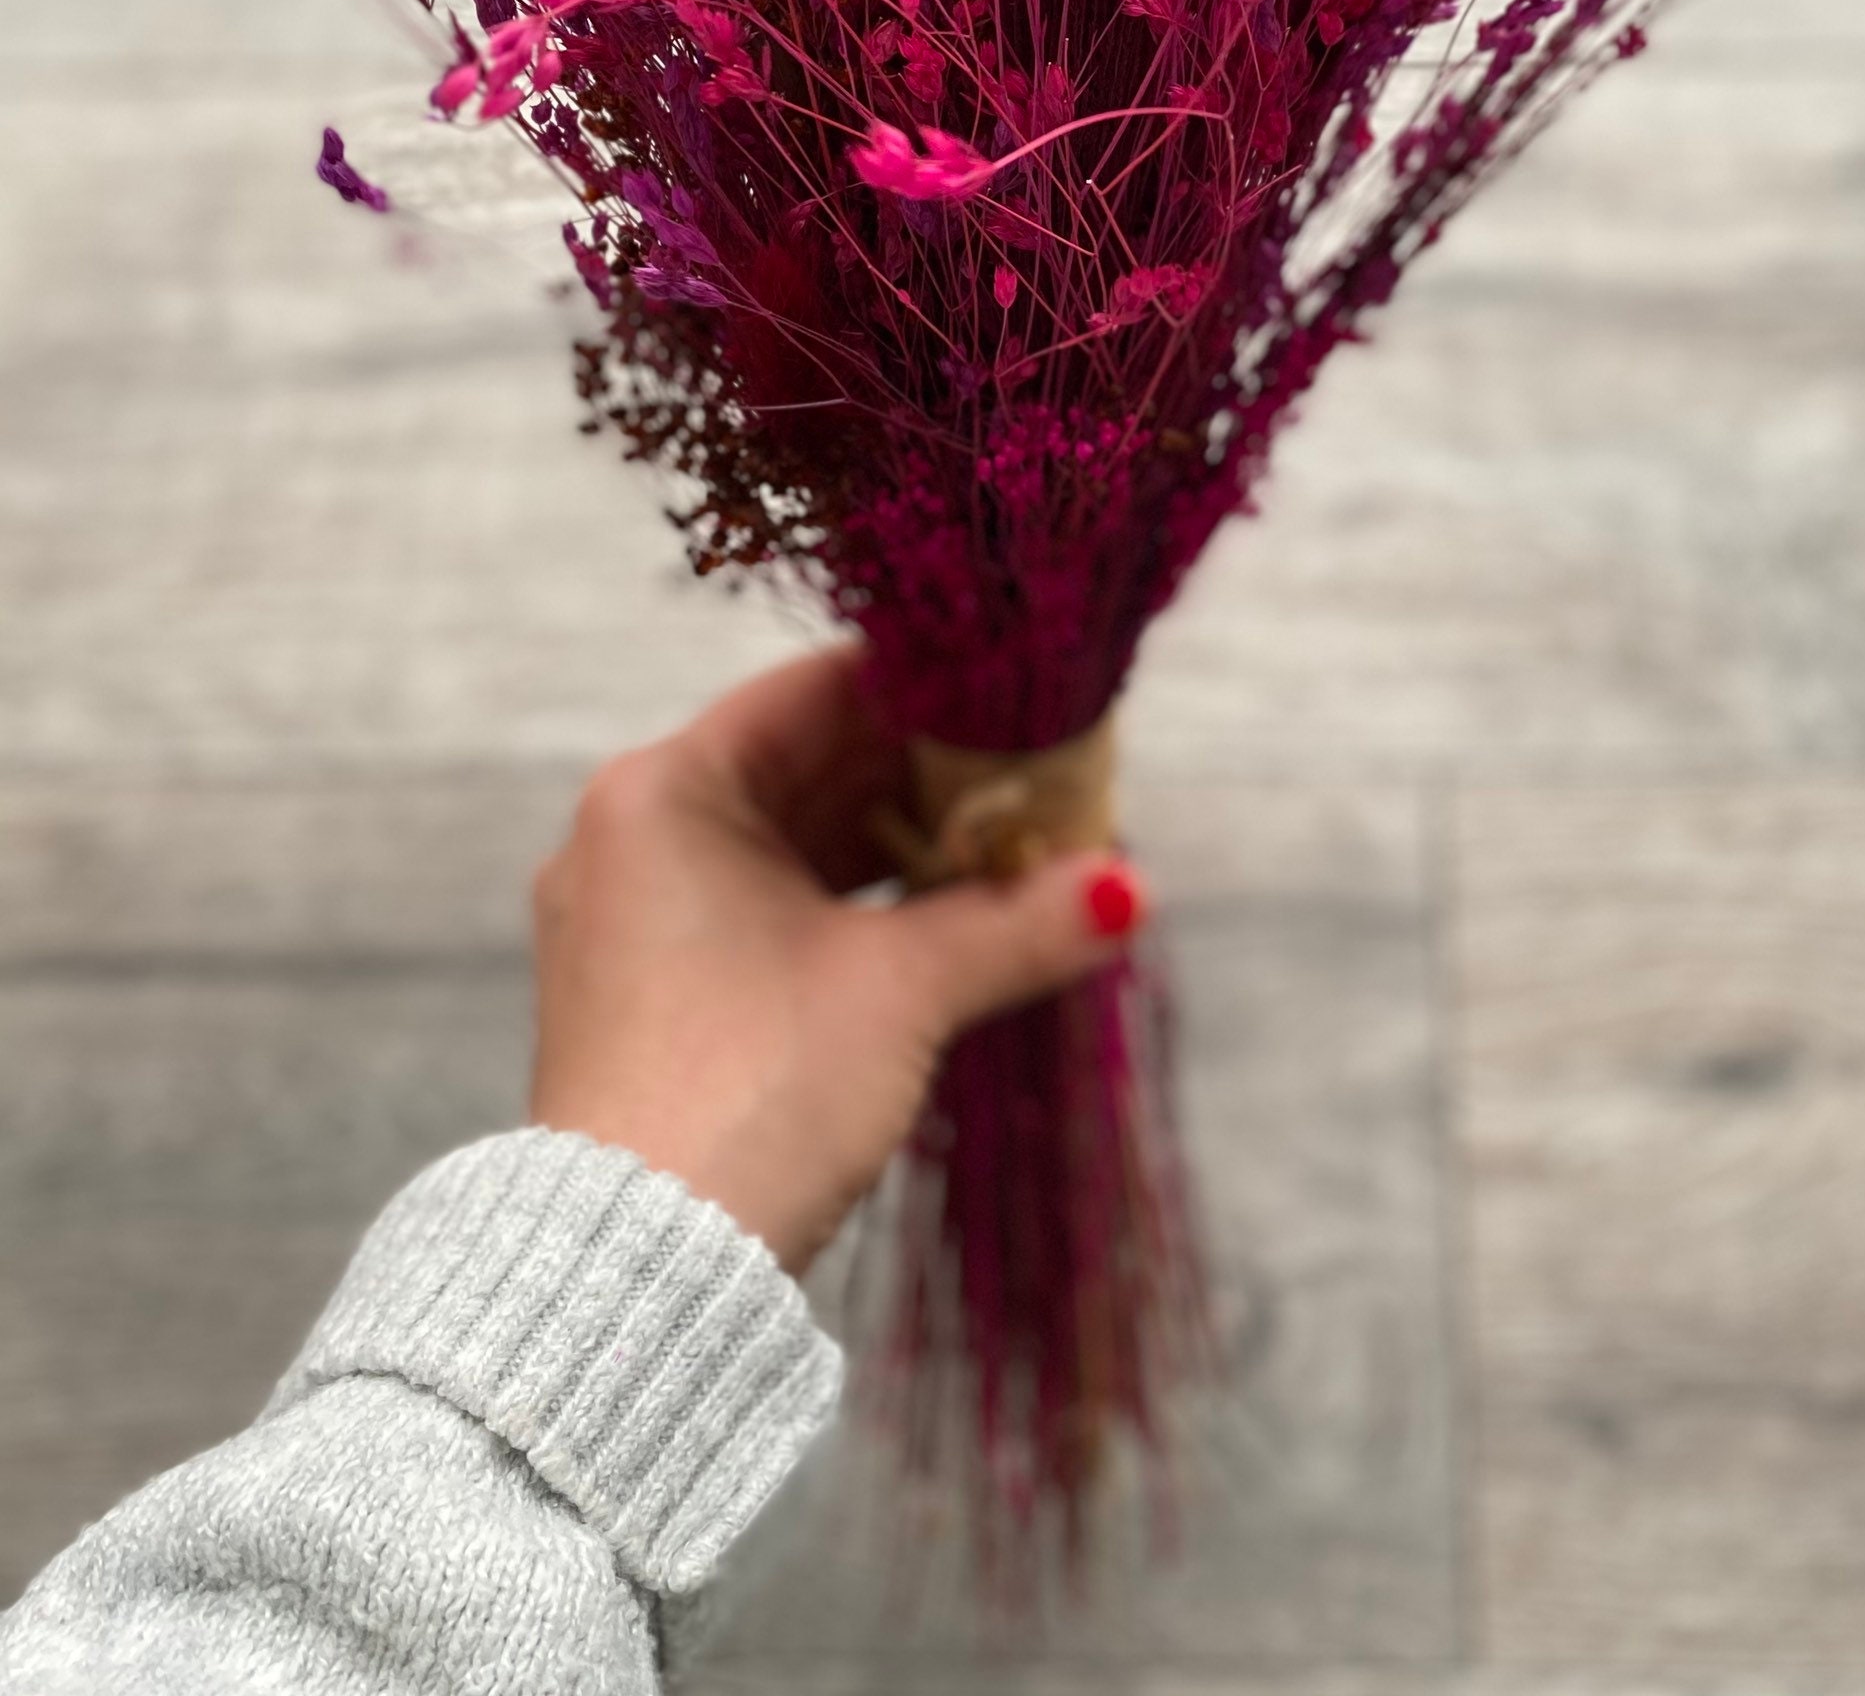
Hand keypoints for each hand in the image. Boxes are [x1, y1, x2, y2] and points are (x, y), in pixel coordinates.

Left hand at [527, 644, 1141, 1271]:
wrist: (640, 1274)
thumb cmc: (751, 1095)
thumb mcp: (902, 989)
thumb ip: (1019, 921)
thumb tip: (1129, 890)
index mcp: (665, 790)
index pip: (821, 692)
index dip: (936, 695)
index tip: (1027, 707)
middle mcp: (635, 835)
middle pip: (813, 766)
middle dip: (936, 784)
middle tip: (1049, 790)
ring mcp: (639, 918)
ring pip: (798, 845)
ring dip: (907, 853)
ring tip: (1022, 862)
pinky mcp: (656, 992)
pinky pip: (772, 911)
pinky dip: (858, 911)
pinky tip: (952, 927)